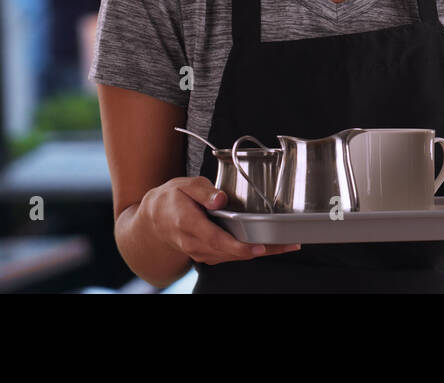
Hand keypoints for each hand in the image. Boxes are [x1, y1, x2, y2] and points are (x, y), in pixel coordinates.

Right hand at [139, 177, 300, 264]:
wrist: (154, 220)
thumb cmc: (171, 199)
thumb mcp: (184, 185)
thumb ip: (203, 190)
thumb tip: (221, 199)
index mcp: (188, 223)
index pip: (217, 239)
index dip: (240, 246)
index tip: (260, 247)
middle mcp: (194, 243)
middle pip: (231, 252)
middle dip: (261, 250)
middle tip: (289, 244)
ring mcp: (200, 252)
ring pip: (233, 257)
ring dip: (259, 253)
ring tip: (286, 245)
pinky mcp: (206, 255)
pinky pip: (229, 256)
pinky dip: (249, 252)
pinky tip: (268, 245)